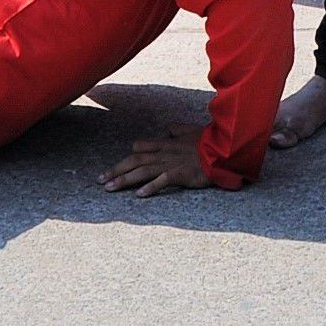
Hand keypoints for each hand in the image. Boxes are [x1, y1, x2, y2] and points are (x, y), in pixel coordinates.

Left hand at [100, 132, 217, 198]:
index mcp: (167, 143)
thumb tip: (166, 130)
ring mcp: (172, 163)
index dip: (125, 159)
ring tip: (109, 188)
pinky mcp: (182, 173)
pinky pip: (163, 180)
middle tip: (100, 180)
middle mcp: (165, 152)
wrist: (225, 147)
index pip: (140, 148)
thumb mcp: (191, 130)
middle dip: (116, 170)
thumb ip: (177, 130)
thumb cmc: (210, 140)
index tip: (113, 169)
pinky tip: (139, 195)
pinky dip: (150, 187)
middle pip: (135, 160)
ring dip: (124, 179)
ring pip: (143, 170)